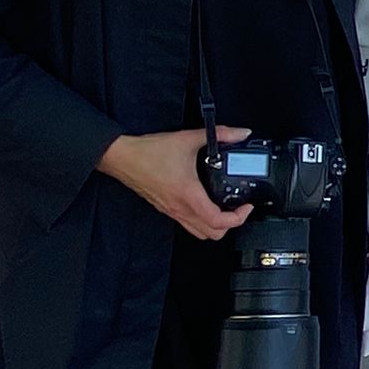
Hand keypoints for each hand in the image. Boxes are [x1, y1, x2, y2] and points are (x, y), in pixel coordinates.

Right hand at [98, 127, 253, 241]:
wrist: (121, 157)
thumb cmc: (148, 152)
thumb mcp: (188, 139)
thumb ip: (219, 134)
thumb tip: (240, 133)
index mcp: (188, 194)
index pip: (218, 221)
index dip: (238, 218)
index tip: (247, 207)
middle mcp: (180, 208)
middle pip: (211, 234)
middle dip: (231, 225)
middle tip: (239, 208)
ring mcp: (172, 211)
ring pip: (199, 233)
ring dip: (216, 226)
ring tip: (225, 209)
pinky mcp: (165, 209)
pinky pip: (187, 224)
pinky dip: (201, 221)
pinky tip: (206, 204)